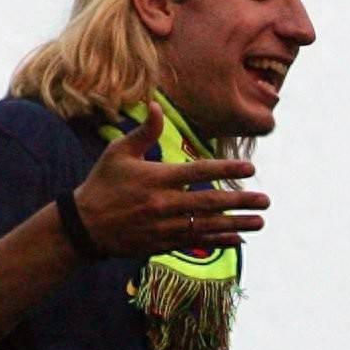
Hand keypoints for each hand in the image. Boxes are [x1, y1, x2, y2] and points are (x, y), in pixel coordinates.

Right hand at [71, 101, 263, 258]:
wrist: (84, 225)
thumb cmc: (102, 183)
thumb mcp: (118, 152)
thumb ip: (142, 131)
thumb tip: (155, 105)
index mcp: (156, 178)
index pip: (198, 171)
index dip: (226, 170)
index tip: (251, 169)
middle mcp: (163, 203)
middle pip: (210, 202)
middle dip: (241, 201)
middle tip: (266, 199)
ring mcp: (164, 227)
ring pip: (207, 225)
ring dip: (236, 224)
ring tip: (260, 221)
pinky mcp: (162, 244)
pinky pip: (196, 242)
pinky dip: (218, 241)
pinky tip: (237, 240)